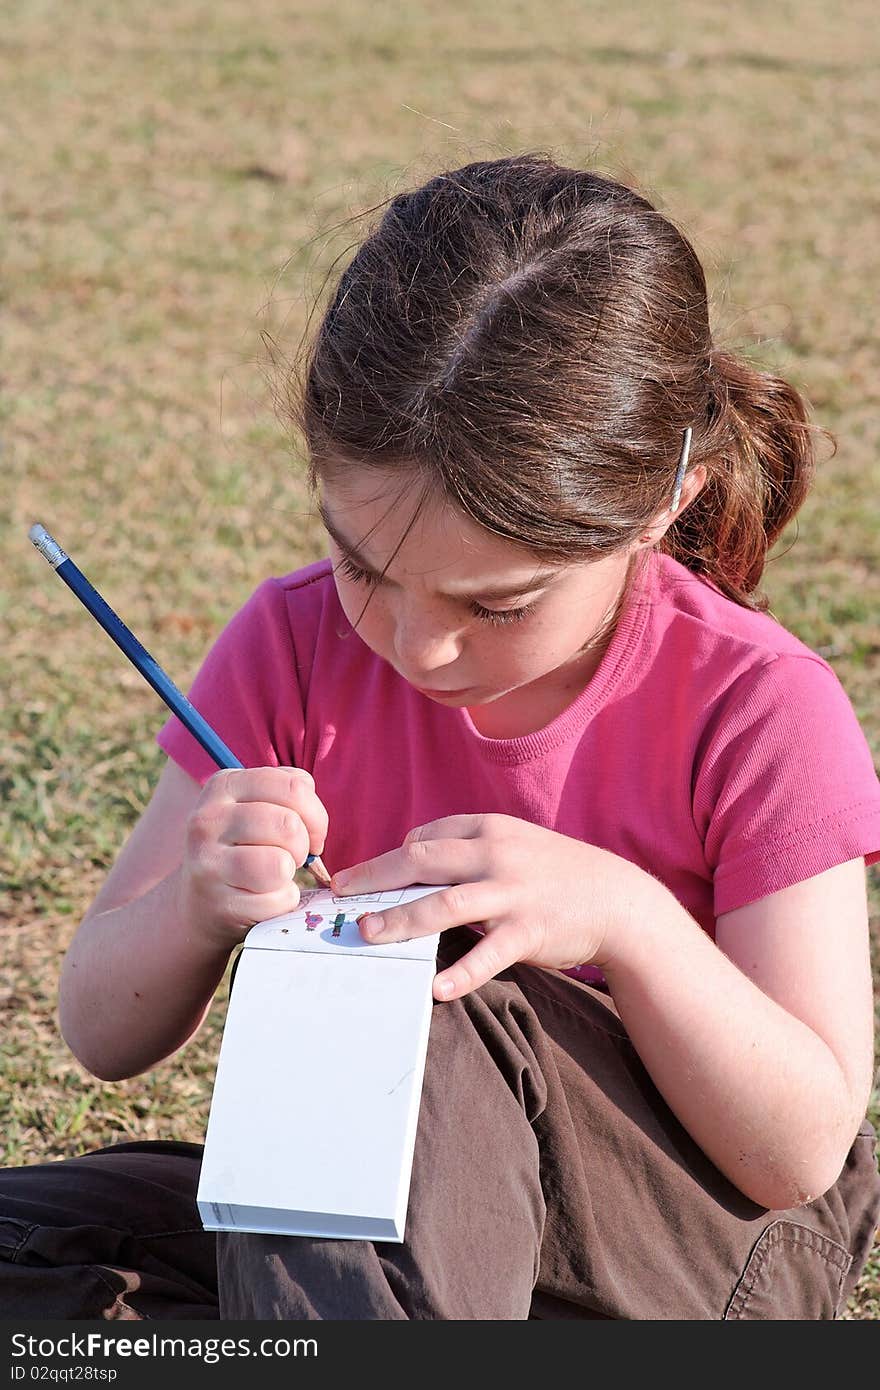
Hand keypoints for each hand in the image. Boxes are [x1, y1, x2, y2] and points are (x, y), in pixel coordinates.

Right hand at [179, 767, 328, 948]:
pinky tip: (262, 897)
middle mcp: (209, 819)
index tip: (310, 831)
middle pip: (289, 826)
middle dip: (303, 846)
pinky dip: (282, 902)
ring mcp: (208, 863)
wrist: (199, 899)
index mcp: (224, 785)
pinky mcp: (218, 903)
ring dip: (290, 874)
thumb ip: (290, 795)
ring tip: (274, 874)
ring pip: (281, 864)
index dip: (316, 815)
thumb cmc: (242, 846)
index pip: (294, 788)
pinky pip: (277, 900)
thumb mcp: (256, 806)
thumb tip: (314, 821)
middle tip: (291, 856)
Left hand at [330, 814, 643, 1000]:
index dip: (387, 858)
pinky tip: (437, 989)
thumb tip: (411, 854)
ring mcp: (511, 892)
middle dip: (376, 878)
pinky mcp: (528, 930)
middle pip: (423, 861)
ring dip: (403, 920)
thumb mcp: (513, 843)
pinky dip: (462, 972)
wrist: (617, 900)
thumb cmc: (555, 873)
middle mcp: (495, 855)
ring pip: (445, 904)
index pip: (425, 836)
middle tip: (339, 897)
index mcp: (488, 829)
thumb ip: (467, 846)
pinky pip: (489, 954)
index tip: (356, 879)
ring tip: (368, 934)